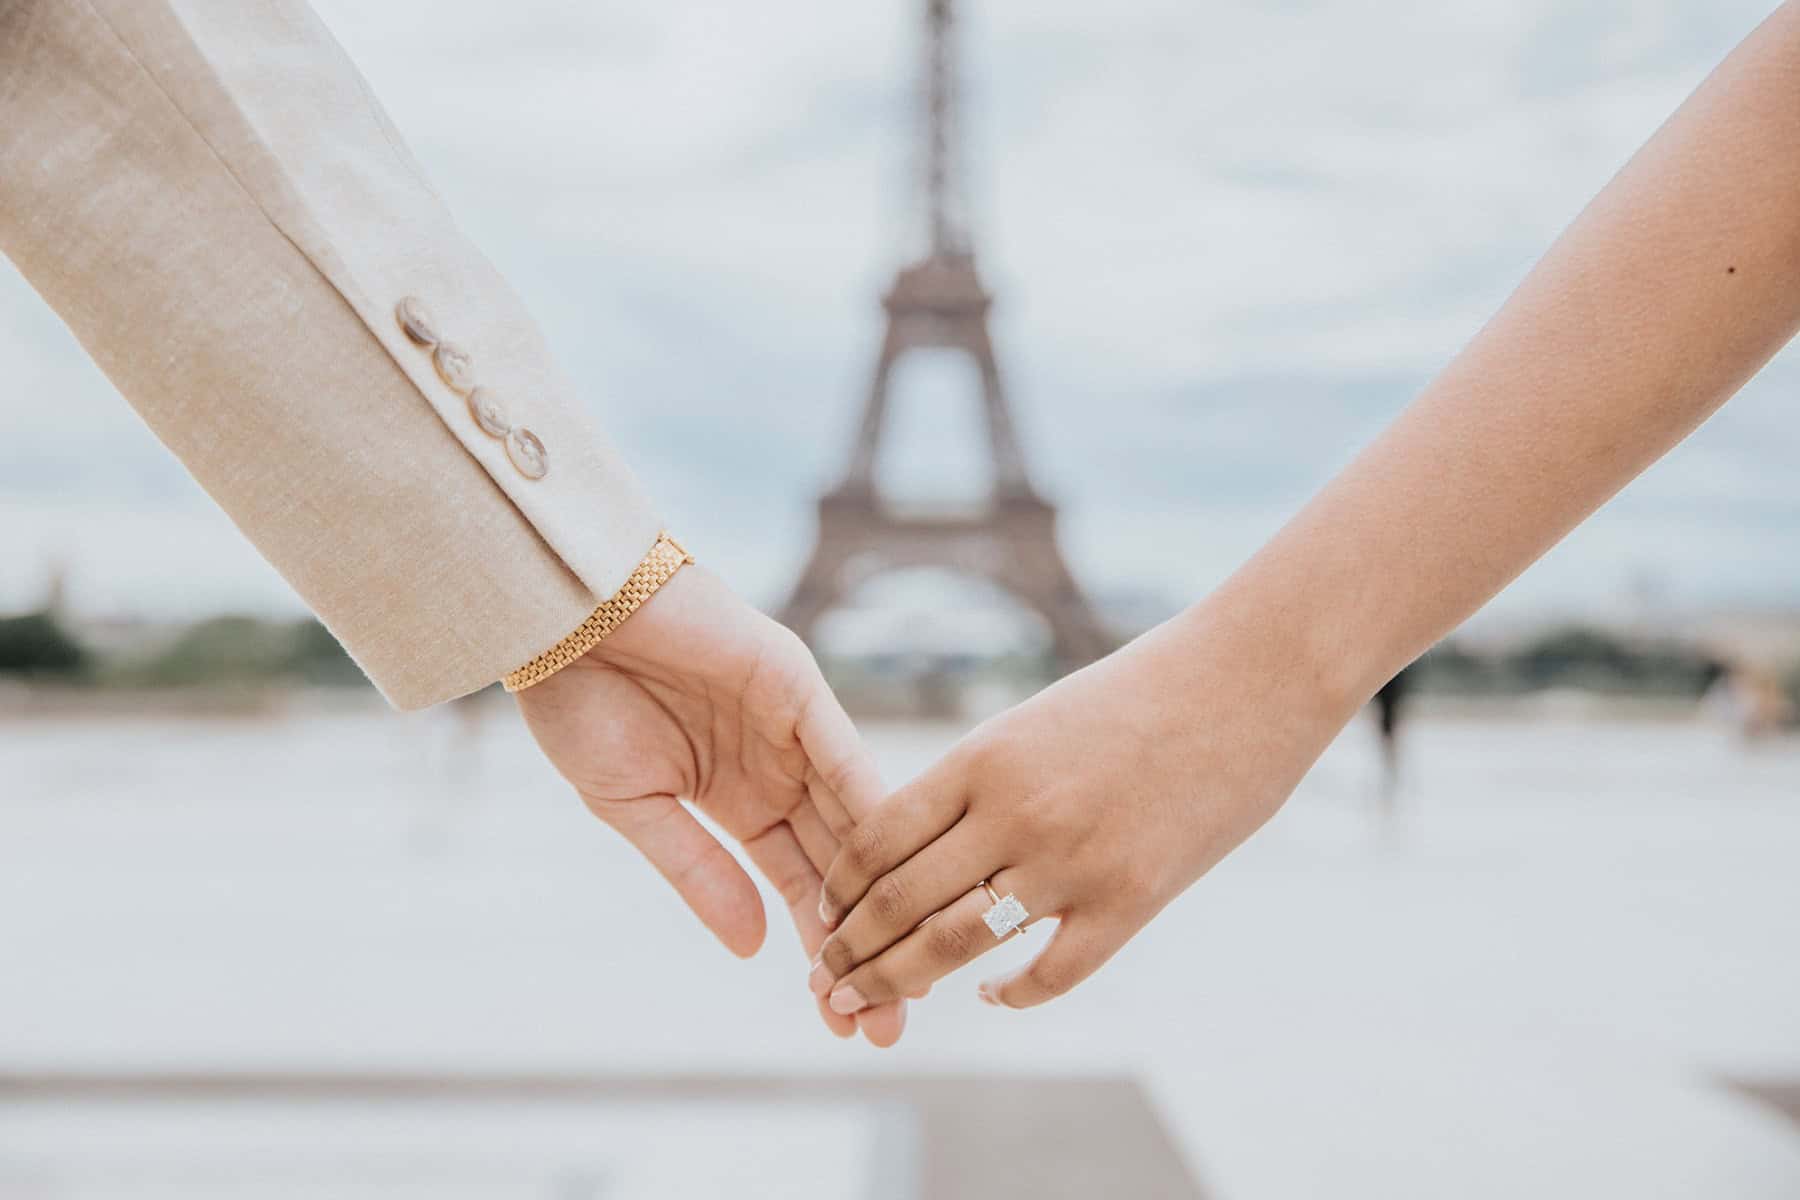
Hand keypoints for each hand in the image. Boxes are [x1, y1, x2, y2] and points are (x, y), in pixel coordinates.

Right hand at [515, 564, 904, 1045]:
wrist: (562, 616)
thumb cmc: (580, 702)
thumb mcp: (633, 807)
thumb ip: (698, 872)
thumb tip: (752, 950)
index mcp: (741, 803)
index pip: (798, 887)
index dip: (823, 948)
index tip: (847, 1021)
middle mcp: (781, 771)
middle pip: (842, 866)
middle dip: (870, 940)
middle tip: (900, 1017)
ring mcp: (794, 730)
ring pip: (854, 821)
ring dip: (884, 889)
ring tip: (912, 963)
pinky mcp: (795, 686)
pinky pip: (840, 753)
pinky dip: (866, 806)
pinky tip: (894, 868)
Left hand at [806, 604, 1351, 1012]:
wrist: (1246, 681)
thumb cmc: (1138, 693)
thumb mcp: (1035, 723)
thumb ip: (978, 783)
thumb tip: (919, 846)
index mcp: (983, 757)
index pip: (876, 837)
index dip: (839, 887)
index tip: (825, 915)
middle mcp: (1016, 812)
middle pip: (900, 902)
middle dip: (852, 951)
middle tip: (827, 982)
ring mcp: (1072, 861)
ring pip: (955, 945)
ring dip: (902, 981)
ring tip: (873, 1002)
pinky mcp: (1131, 900)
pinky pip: (1051, 973)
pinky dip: (1011, 994)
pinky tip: (993, 995)